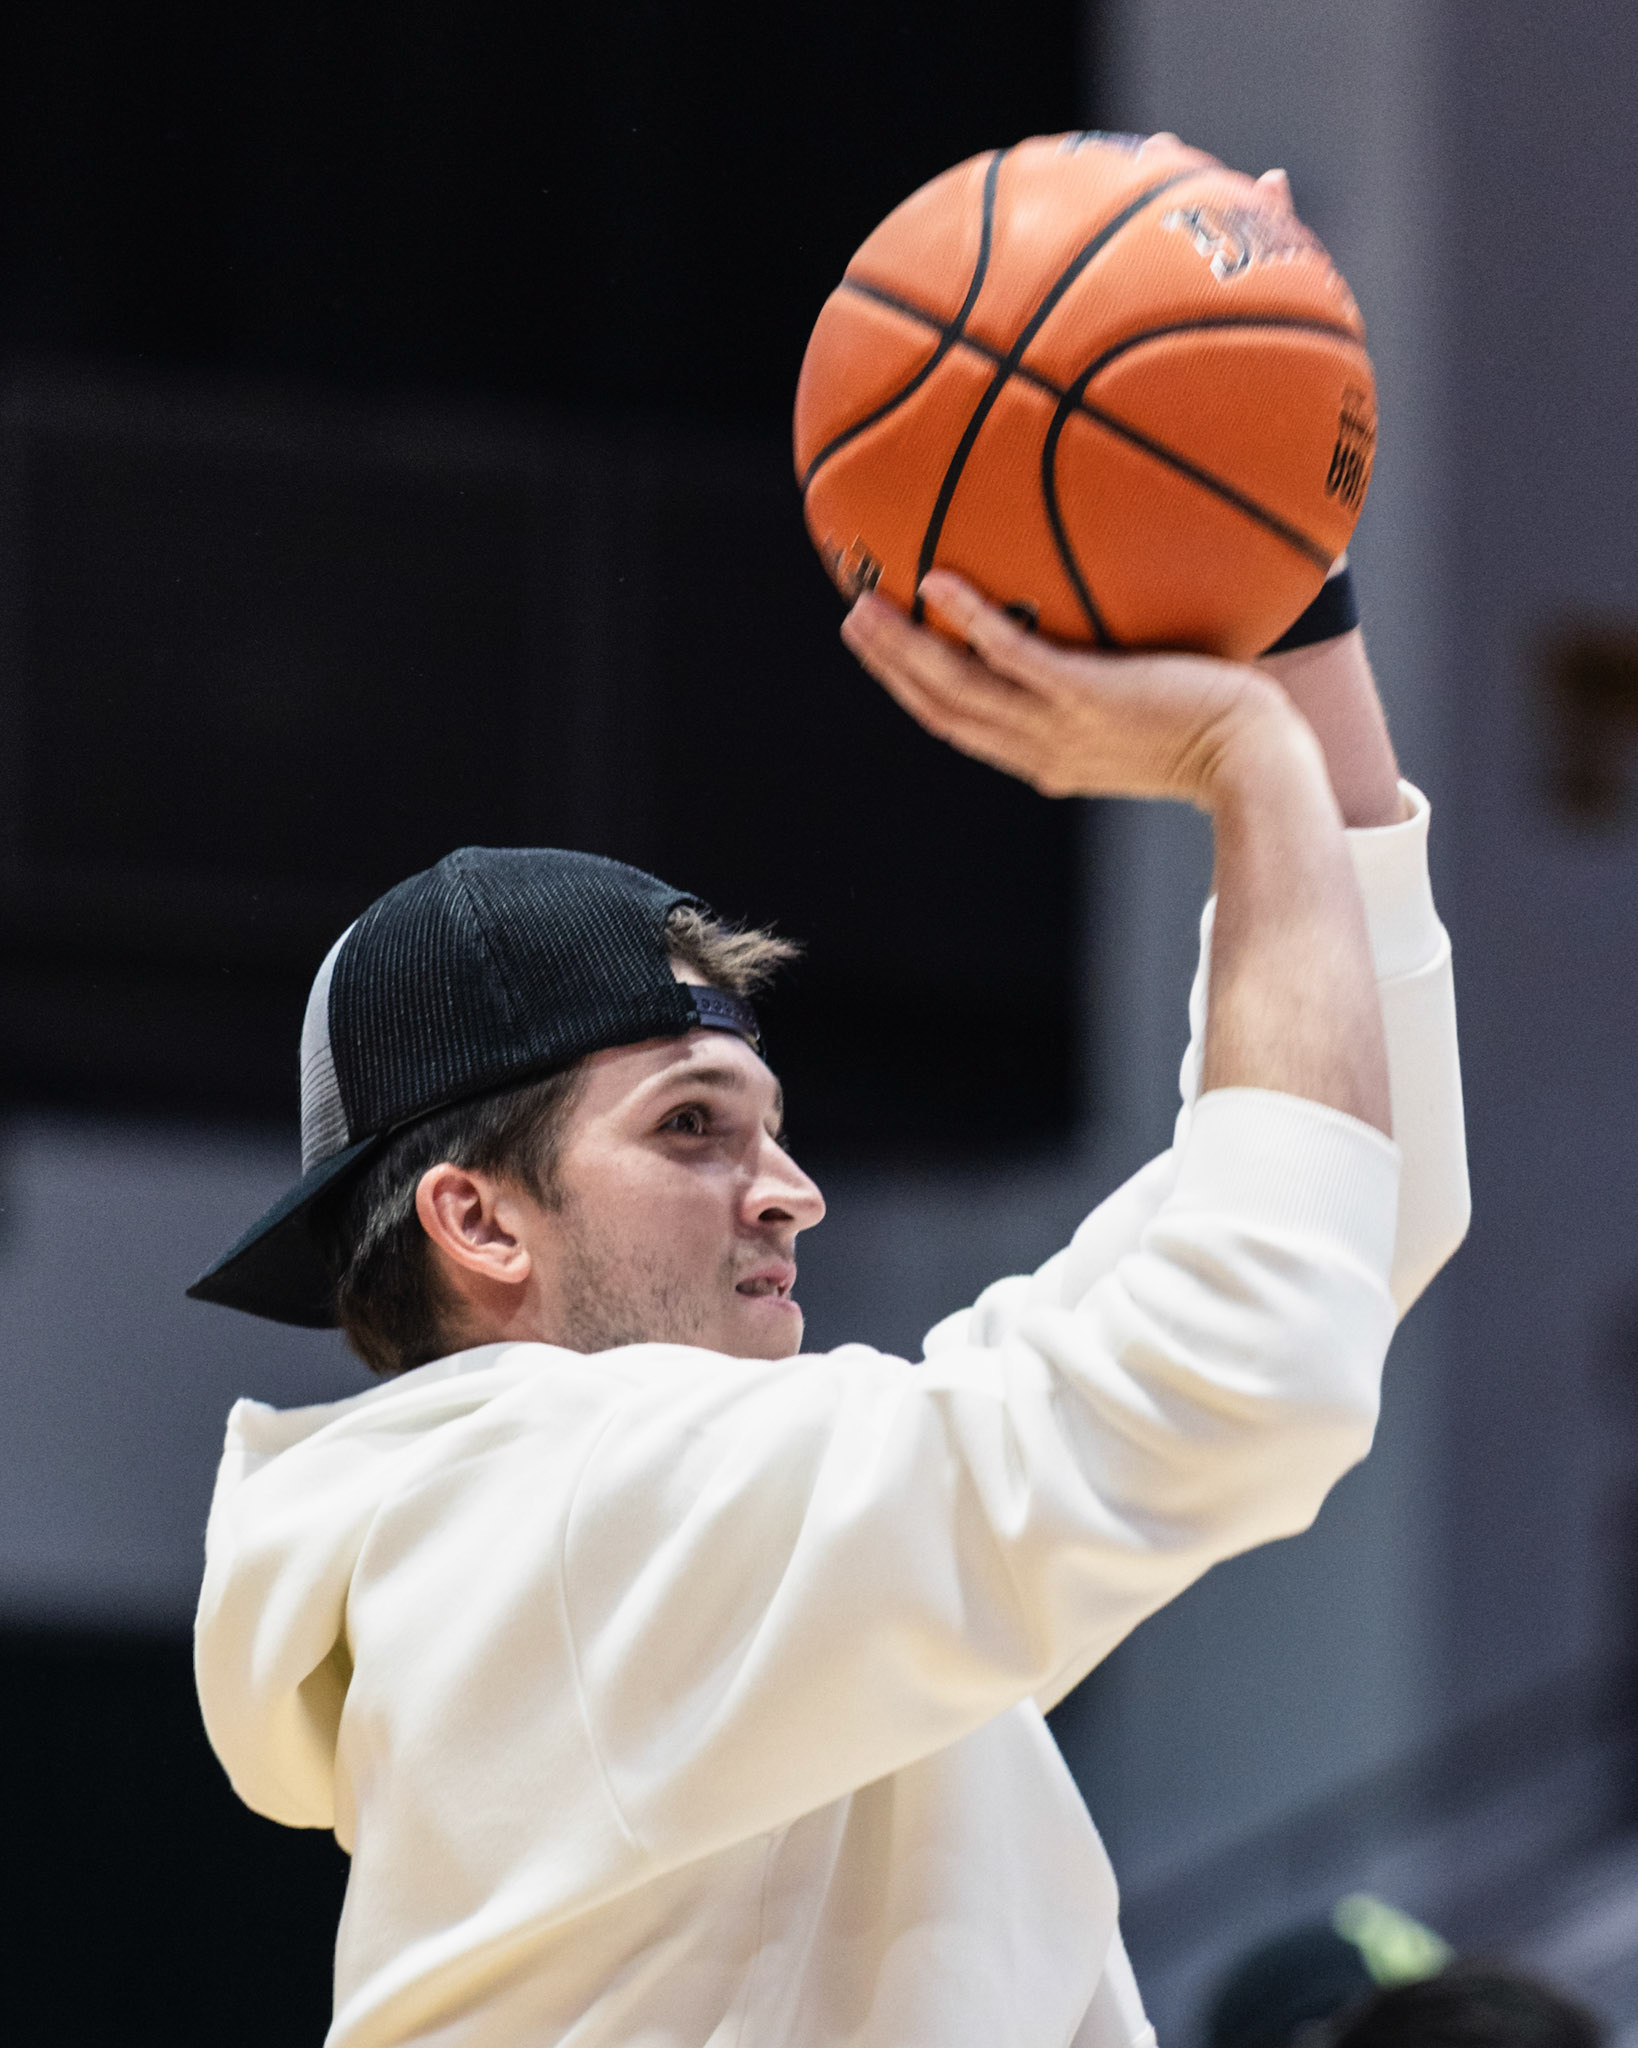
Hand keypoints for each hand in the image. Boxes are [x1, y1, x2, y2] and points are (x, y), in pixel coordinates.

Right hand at [841, 570, 1300, 812]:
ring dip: (904, 650)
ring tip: (866, 607)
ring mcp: (1059, 726)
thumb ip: (1119, 691)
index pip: (966, 727)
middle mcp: (1040, 750)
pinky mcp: (1085, 695)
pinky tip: (938, 583)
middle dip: (892, 668)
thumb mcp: (1151, 719)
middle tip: (853, 622)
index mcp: (1046, 759)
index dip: (920, 692)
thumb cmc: (1221, 734)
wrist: (1253, 760)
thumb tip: (1116, 643)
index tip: (891, 657)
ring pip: (958, 689)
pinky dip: (970, 622)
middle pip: (942, 710)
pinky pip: (1012, 656)